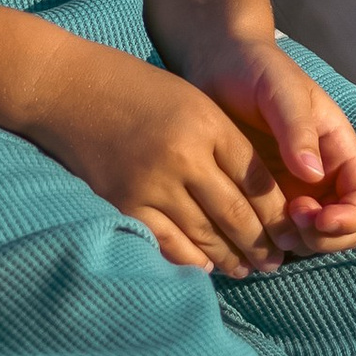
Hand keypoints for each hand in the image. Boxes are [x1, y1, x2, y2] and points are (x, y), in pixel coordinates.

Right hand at [0, 38, 298, 276]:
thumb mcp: (189, 99)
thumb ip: (221, 141)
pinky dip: (190, 258)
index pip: (257, 180)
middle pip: (237, 212)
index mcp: (208, 123)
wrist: (64, 86)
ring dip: (231, 257)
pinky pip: (167, 241)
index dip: (278, 213)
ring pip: (205, 233)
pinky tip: (206, 267)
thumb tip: (254, 193)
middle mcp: (184, 155)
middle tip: (276, 262)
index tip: (290, 231)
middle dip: (261, 243)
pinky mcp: (123, 201)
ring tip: (248, 269)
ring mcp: (151, 182)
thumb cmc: (131, 87)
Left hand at [180, 36, 355, 257]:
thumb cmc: (256, 69)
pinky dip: (269, 243)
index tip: (322, 218)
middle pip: (348, 228)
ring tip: (266, 222)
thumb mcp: (281, 90)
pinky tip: (245, 228)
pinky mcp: (262, 202)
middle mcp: (323, 178)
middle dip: (326, 236)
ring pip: (313, 239)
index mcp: (339, 150)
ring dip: (299, 243)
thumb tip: (313, 175)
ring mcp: (293, 192)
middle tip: (291, 220)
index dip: (353, 216)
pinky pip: (275, 236)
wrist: (216, 66)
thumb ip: (298, 129)